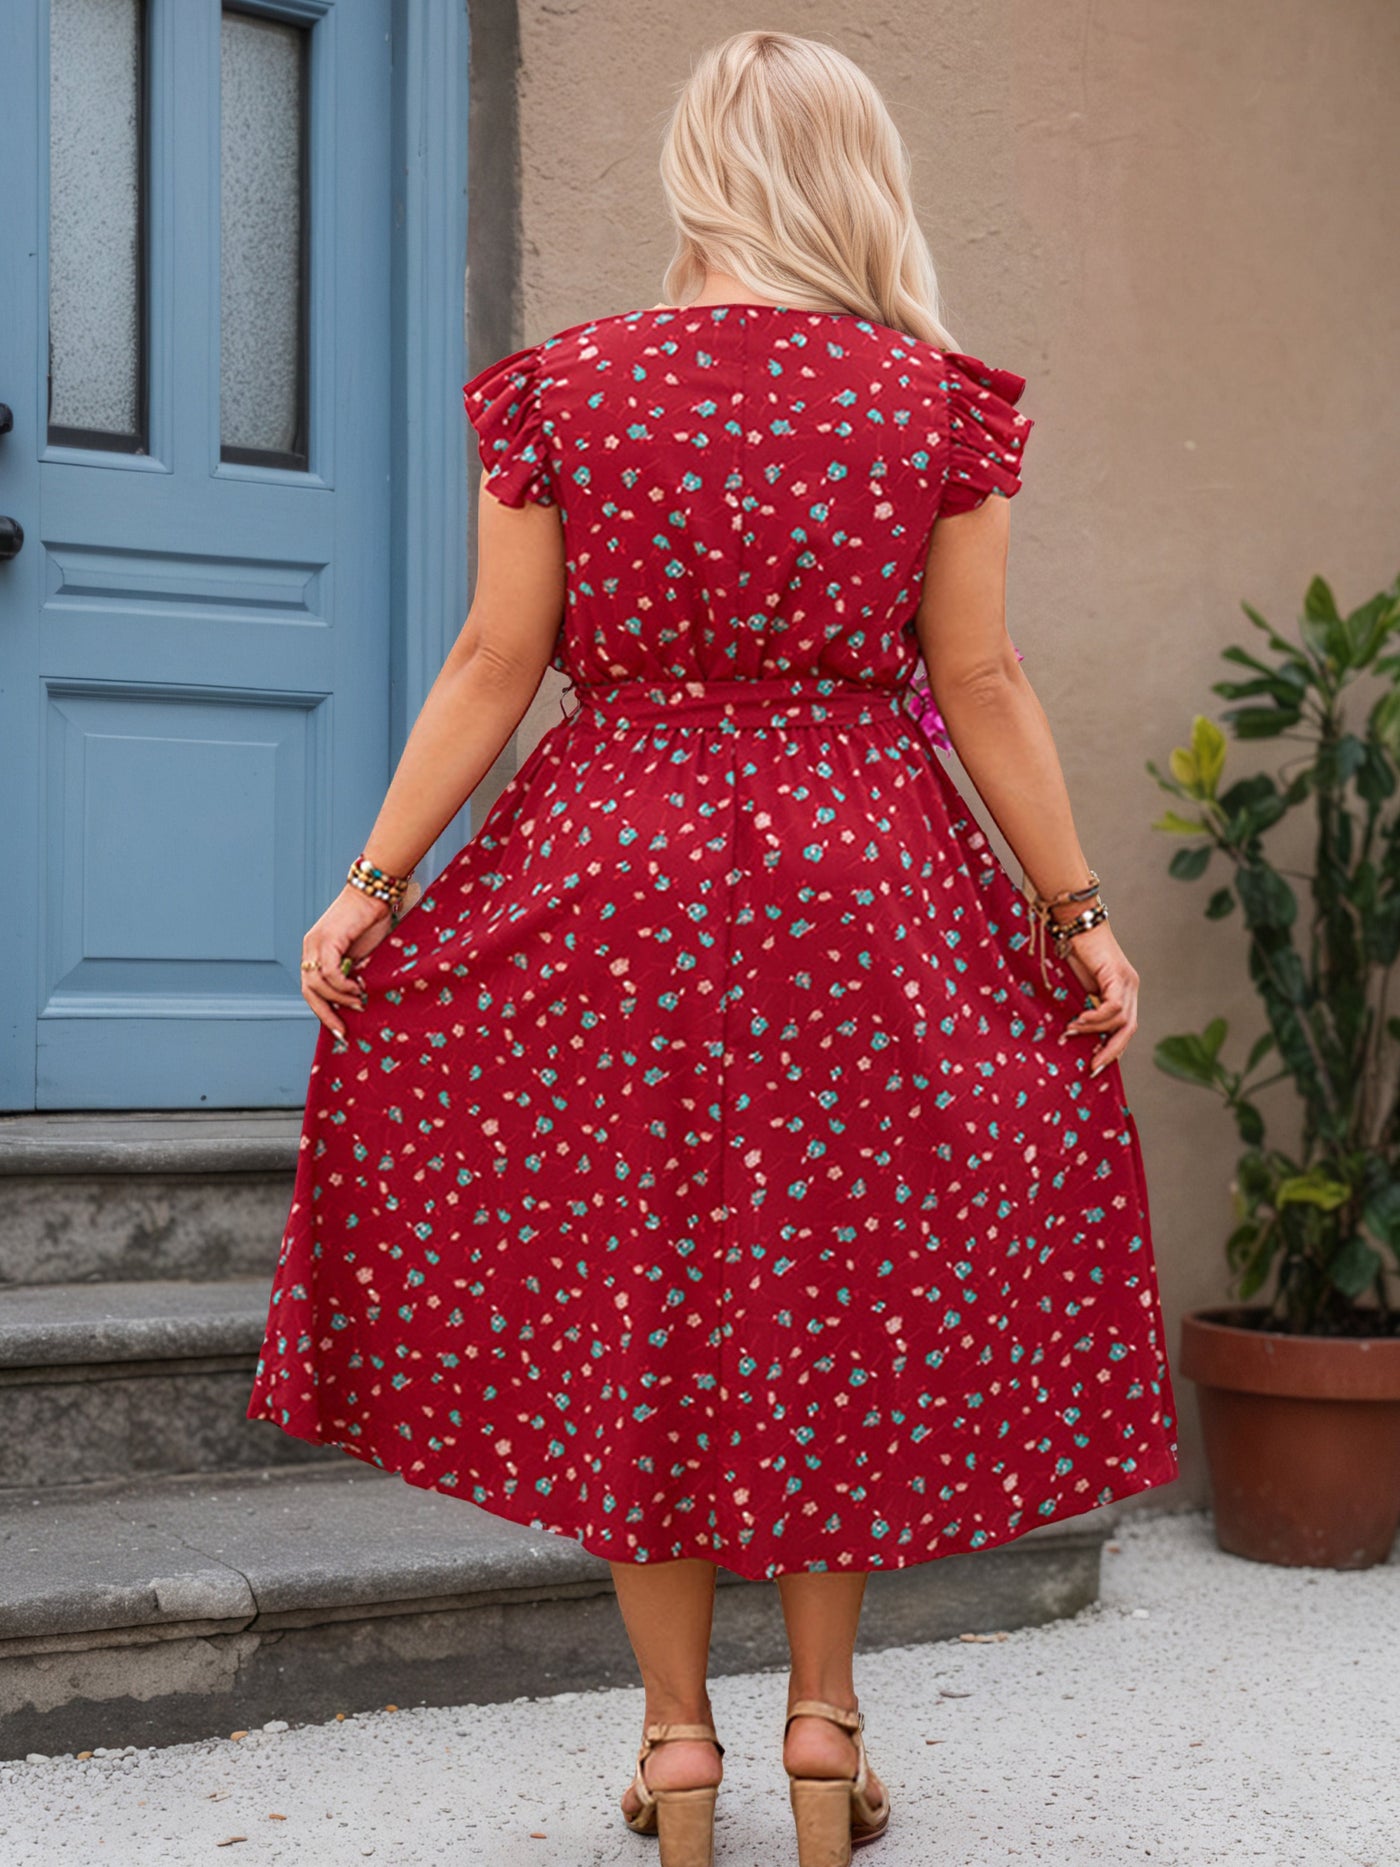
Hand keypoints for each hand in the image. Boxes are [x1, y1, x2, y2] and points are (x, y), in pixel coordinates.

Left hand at [299, 886, 394, 1041]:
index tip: (339, 1029)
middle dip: (325, 1014)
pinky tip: (356, 989)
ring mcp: (315, 943)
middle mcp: (310, 948)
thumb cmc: (372, 922)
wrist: (375, 894)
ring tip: (358, 1003)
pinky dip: (342, 985)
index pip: (311, 988)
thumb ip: (353, 975)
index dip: (323, 1011)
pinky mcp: (327, 940)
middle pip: (308, 991)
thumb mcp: (361, 956)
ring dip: (339, 999)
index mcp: (315, 952)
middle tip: (342, 1031)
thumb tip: (355, 1002)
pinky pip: (329, 972)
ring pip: (318, 984)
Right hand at [1058, 922, 1139, 1076]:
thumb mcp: (1077, 986)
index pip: (1124, 1027)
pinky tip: (1079, 1020)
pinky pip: (1113, 1008)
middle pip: (1129, 1029)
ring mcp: (1127, 981)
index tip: (1095, 1064)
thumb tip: (1073, 1033)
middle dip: (1112, 1051)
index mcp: (1123, 991)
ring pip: (1120, 1020)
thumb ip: (1083, 1006)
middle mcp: (1131, 987)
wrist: (1073, 921)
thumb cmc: (1070, 950)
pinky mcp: (1118, 976)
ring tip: (1072, 1031)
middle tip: (1093, 1067)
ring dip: (1094, 1031)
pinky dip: (1096, 1018)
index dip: (1112, 1048)